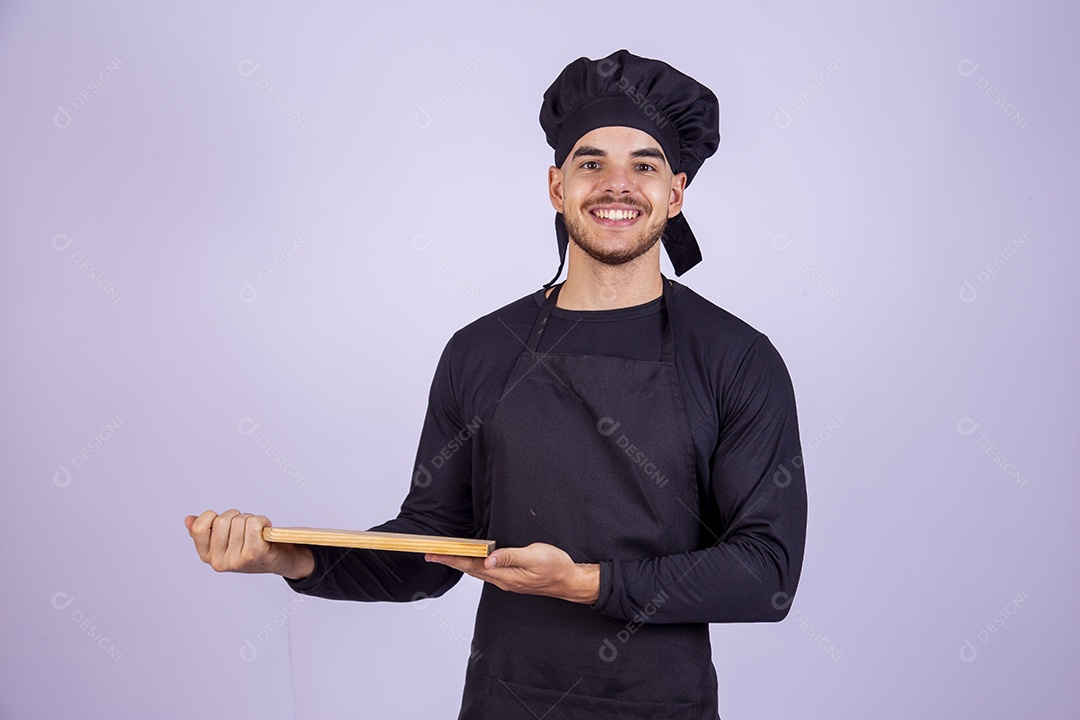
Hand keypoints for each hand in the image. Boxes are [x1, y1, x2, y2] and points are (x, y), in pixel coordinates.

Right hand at [184, 509, 313, 579]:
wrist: (282, 560)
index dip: (213, 516)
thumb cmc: (253, 546)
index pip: (199, 527)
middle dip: (237, 516)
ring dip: (252, 519)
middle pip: (222, 520)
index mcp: (207, 556)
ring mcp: (237, 559)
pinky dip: (262, 521)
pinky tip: (266, 530)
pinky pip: (254, 524)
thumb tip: (188, 520)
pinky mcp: (255, 554)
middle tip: (247, 526)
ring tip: (258, 531)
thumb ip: (207, 531)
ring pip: (240, 520)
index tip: (226, 522)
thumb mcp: (227, 540)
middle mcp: (219, 561)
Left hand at [425, 542, 599, 603]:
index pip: (472, 564)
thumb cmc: (555, 567)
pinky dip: (474, 564)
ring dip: (460, 562)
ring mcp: (507, 580)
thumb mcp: (534, 557)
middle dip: (450, 560)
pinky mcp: (512, 578)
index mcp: (505, 575)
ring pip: (477, 571)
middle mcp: (502, 580)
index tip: (435, 553)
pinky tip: (472, 560)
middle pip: (470, 569)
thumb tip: (488, 558)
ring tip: (446, 555)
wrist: (570, 581)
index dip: (452, 557)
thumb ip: (511, 557)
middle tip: (431, 553)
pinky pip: (486, 572)